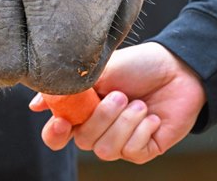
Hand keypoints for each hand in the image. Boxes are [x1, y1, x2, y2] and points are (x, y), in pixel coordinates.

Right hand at [29, 42, 205, 163]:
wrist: (179, 69)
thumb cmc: (140, 64)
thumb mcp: (103, 69)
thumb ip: (71, 87)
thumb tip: (36, 104)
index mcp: (86, 108)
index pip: (58, 132)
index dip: (55, 133)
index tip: (63, 122)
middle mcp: (101, 127)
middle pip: (82, 141)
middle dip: (101, 118)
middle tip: (120, 95)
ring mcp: (122, 140)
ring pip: (105, 151)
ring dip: (123, 123)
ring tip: (139, 104)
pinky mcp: (143, 149)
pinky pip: (131, 152)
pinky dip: (141, 131)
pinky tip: (153, 116)